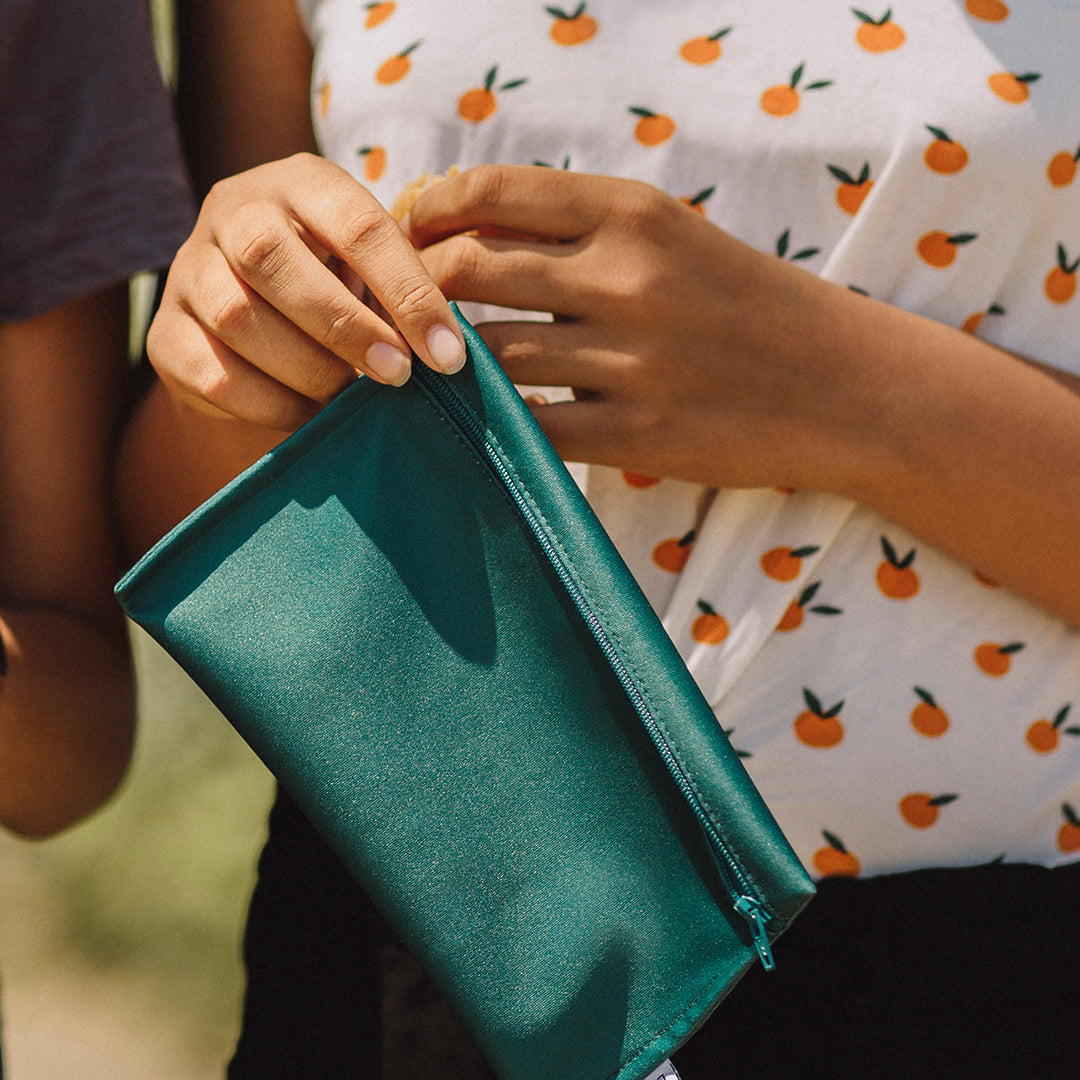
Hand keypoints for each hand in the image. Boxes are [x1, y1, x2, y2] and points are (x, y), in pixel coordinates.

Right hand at [147, 153, 467, 431]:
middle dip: (345, 326)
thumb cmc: (336, 286)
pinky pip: (211, 373)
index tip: (447, 355)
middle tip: (397, 376)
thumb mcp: (372, 272)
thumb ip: (402, 295)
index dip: (408, 292)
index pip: (357, 224)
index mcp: (301, 183)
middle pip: (273, 258)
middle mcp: (234, 211)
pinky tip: (309, 416)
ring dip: (307, 368)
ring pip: (236, 316)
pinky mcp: (163, 333)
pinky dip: (269, 405)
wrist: (254, 323)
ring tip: (350, 397)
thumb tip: (445, 354)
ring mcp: (188, 269)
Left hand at [408, 166, 1079, 625]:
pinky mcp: (637, 434)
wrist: (845, 385)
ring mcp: (630, 361)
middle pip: (470, 272)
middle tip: (400, 310)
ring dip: (449, 361)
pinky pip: (529, 425)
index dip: (427, 212)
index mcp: (633, 213)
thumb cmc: (750, 304)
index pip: (490, 193)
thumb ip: (580, 229)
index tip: (405, 235)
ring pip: (491, 354)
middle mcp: (626, 278)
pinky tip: (478, 419)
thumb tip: (469, 228)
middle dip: (418, 289)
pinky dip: (492, 421)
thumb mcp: (675, 238)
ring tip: (430, 368)